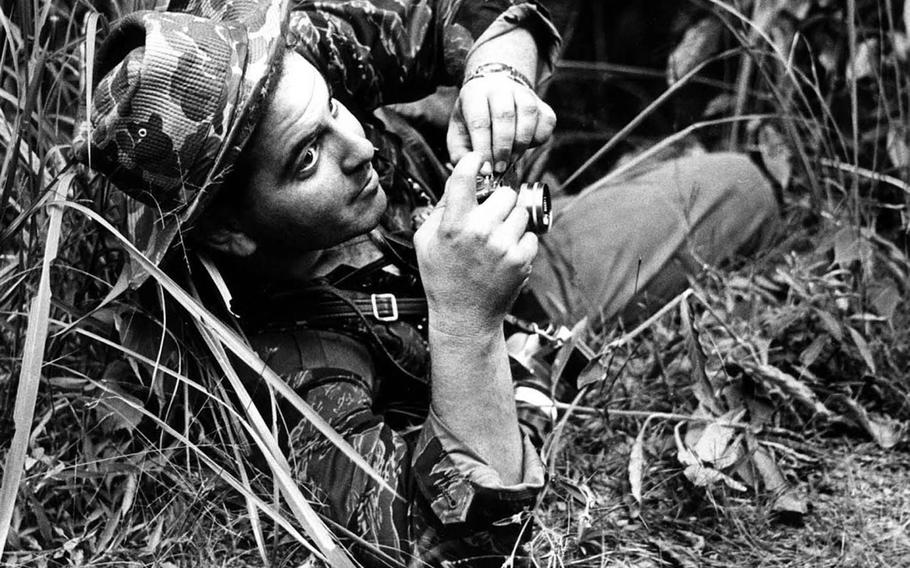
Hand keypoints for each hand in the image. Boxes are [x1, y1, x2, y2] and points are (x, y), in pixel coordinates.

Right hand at [414, 152, 538, 334]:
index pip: (464, 178)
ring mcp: (504, 246)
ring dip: (511, 220)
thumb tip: (457, 180)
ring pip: (520, 212)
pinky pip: (531, 235)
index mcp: (453, 226)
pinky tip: (505, 253)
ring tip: (497, 238)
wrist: (465, 317)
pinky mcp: (521, 260)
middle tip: (489, 216)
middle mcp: (480, 233)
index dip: (472, 162)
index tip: (477, 159)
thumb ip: (440, 209)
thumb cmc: (442, 278)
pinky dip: (522, 241)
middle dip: (498, 201)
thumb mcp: (425, 241)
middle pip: (505, 192)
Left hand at [447, 74, 555, 172]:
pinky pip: (546, 121)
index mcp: (475, 93)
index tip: (486, 169)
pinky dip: (539, 139)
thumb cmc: (474, 117)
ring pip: (528, 115)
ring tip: (512, 159)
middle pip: (504, 115)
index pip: (480, 121)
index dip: (484, 148)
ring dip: (521, 143)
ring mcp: (524, 93)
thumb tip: (478, 170)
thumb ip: (462, 153)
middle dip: (503, 147)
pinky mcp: (541, 103)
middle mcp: (500, 88)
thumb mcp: (459, 133)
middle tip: (500, 167)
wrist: (494, 92)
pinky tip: (526, 147)